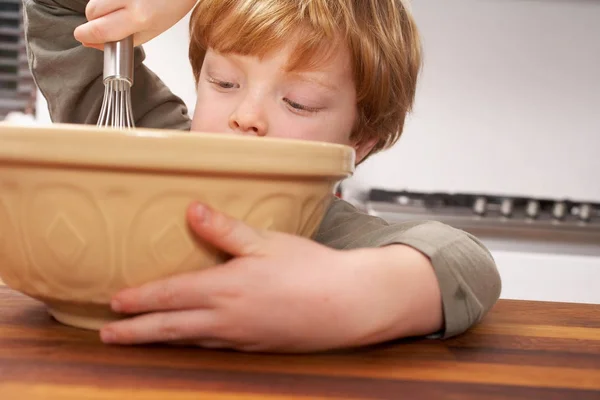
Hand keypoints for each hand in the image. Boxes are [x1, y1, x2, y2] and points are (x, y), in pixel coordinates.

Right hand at [73, 0, 197, 49]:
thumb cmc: (170, 7)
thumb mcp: (149, 32)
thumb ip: (120, 41)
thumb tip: (90, 43)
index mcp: (138, 17)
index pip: (99, 29)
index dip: (86, 35)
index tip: (83, 37)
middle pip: (91, 12)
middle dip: (95, 20)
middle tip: (112, 22)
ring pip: (94, 0)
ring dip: (102, 7)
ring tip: (123, 7)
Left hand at [99, 202, 442, 351]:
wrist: (346, 305)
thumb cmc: (310, 270)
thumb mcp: (266, 241)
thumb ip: (225, 229)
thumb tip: (192, 210)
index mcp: (225, 290)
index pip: (169, 295)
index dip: (139, 300)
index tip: (113, 303)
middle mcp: (226, 319)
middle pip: (169, 328)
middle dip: (135, 333)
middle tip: (107, 335)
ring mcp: (240, 337)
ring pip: (189, 341)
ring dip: (160, 340)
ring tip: (142, 338)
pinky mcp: (256, 346)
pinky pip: (214, 346)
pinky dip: (193, 343)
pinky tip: (193, 339)